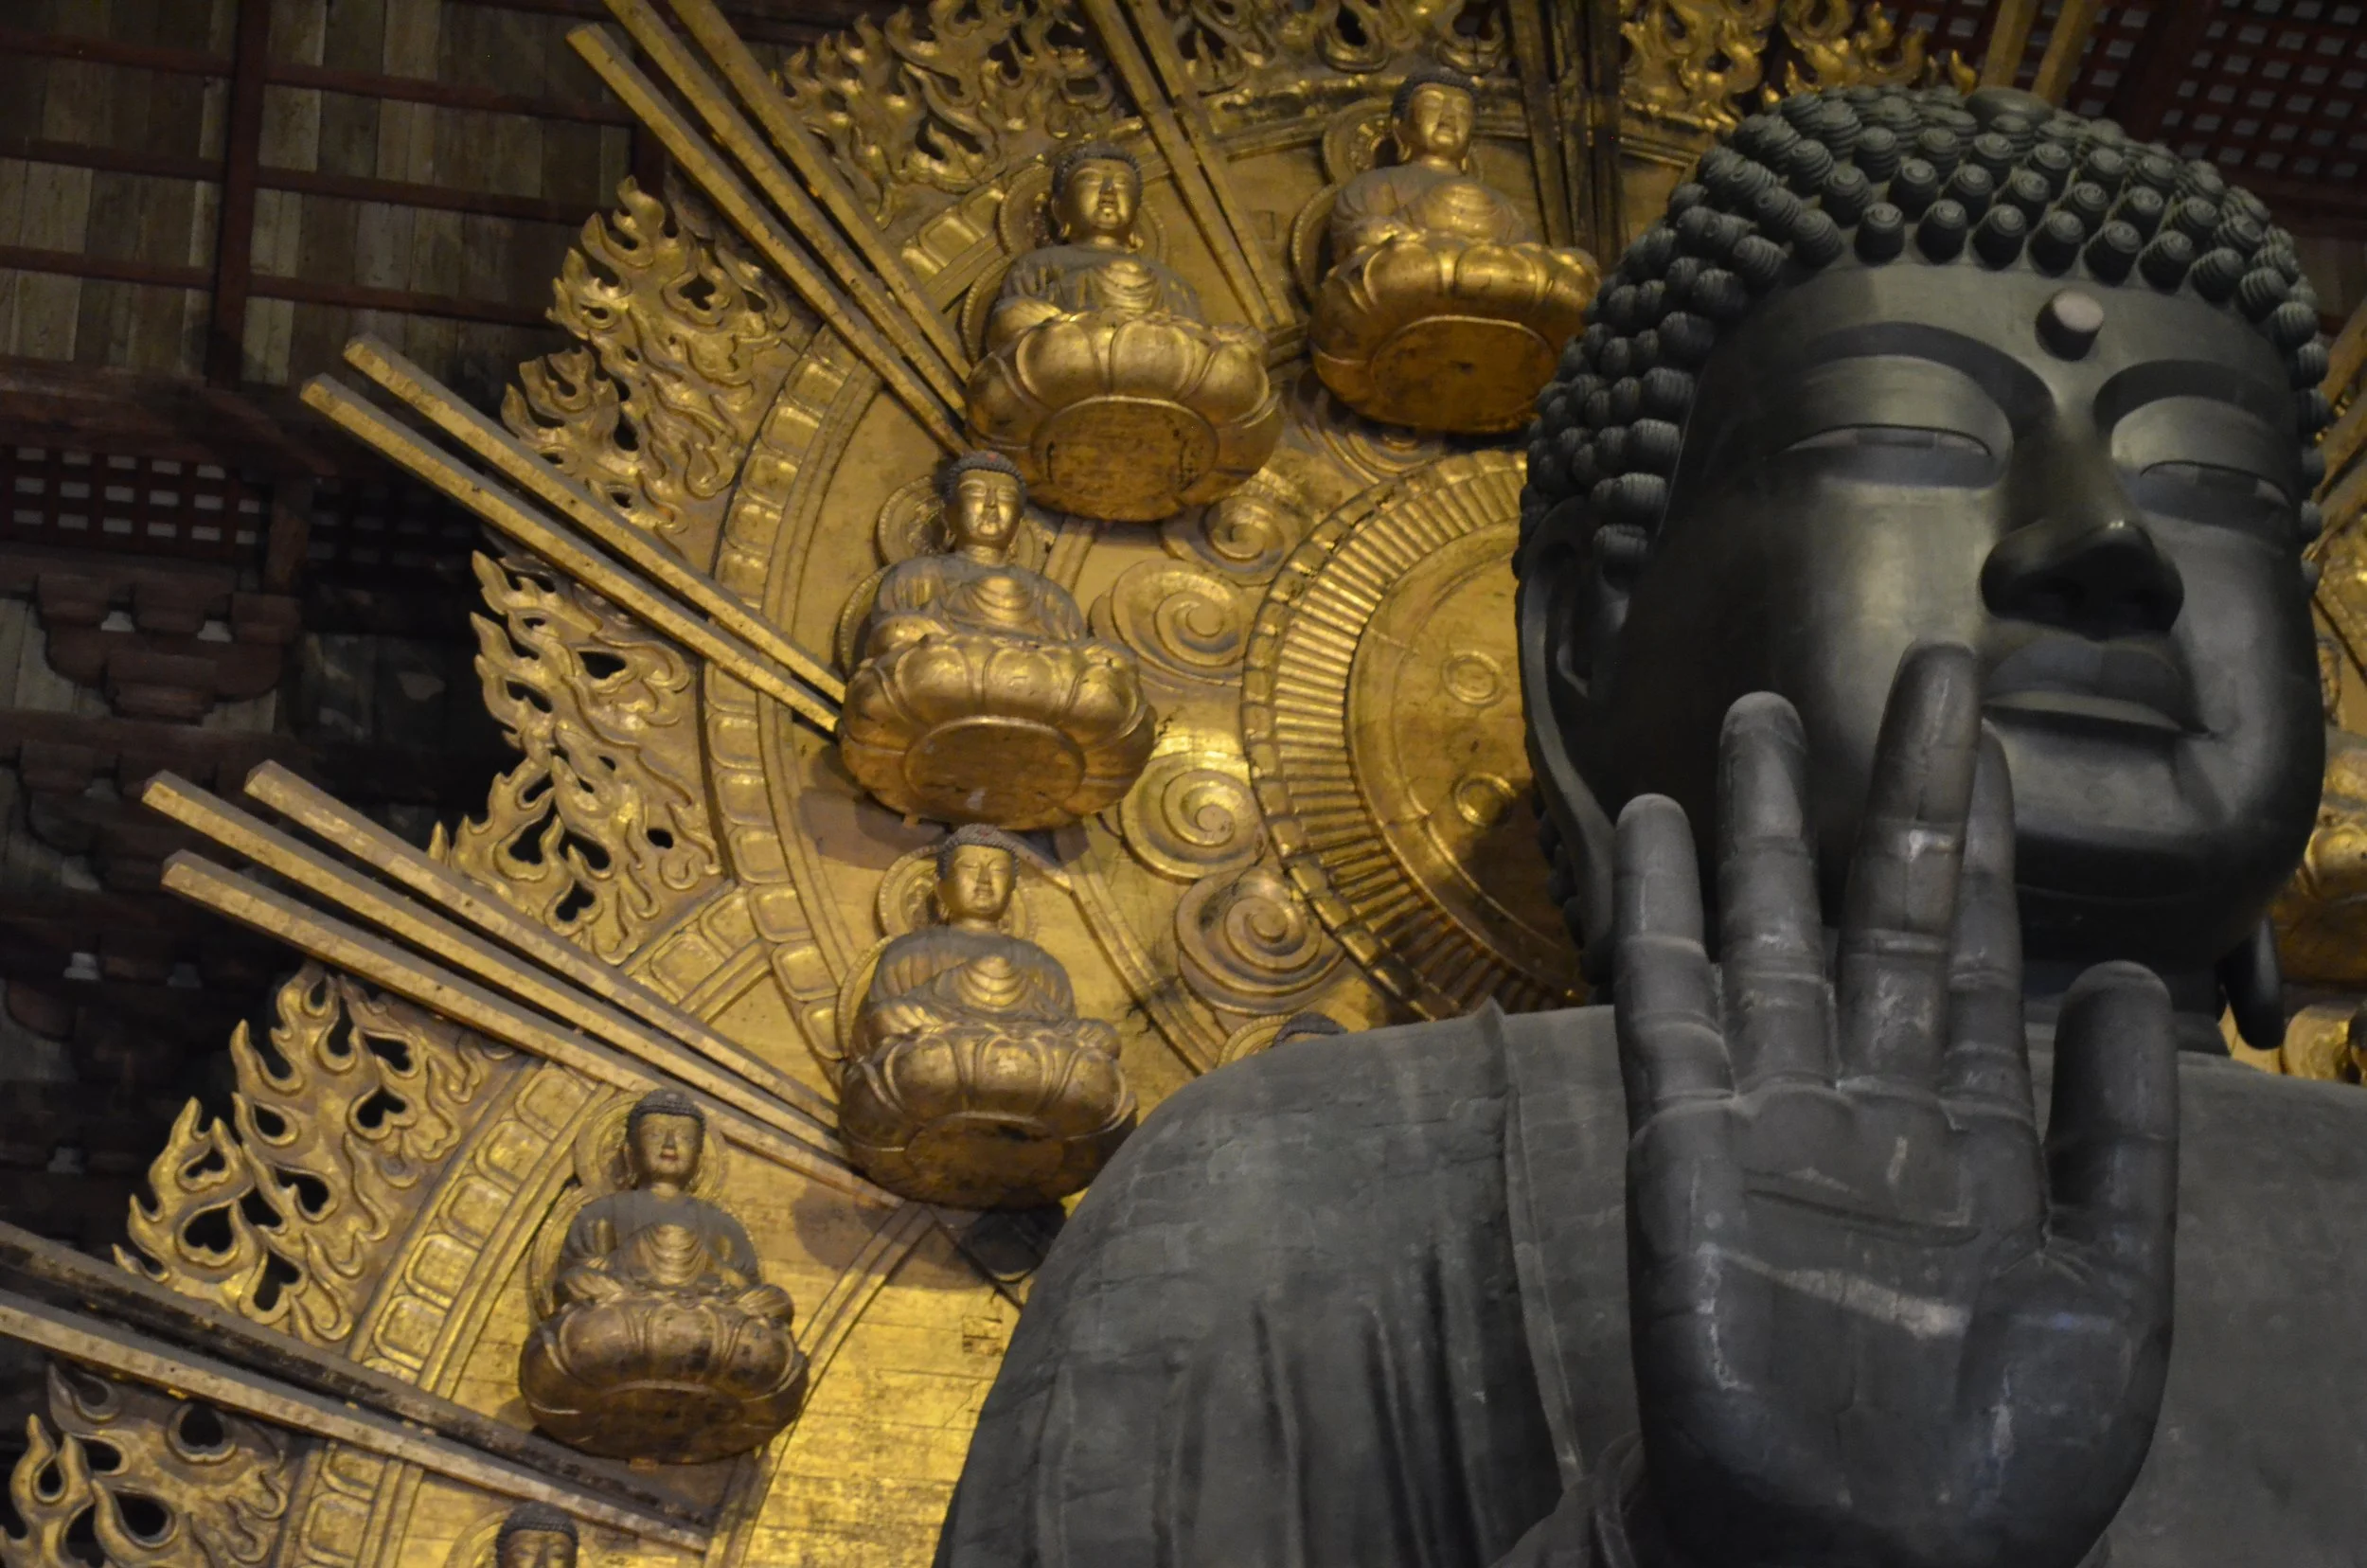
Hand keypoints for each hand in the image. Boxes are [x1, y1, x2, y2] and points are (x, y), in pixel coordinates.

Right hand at [1613, 644, 2176, 1567]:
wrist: (1864, 1552)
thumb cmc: (2002, 1454)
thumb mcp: (2114, 1290)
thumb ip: (2119, 1136)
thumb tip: (2127, 981)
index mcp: (1975, 1133)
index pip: (1975, 949)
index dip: (1980, 838)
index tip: (1979, 731)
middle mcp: (1870, 1100)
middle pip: (1878, 911)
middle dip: (1892, 792)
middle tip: (1912, 668)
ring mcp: (1773, 1116)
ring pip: (1766, 936)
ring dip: (1765, 828)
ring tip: (1761, 713)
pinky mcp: (1687, 1144)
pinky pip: (1668, 1006)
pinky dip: (1661, 912)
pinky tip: (1662, 826)